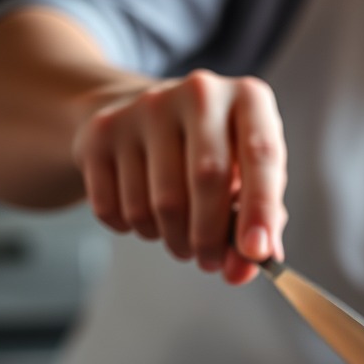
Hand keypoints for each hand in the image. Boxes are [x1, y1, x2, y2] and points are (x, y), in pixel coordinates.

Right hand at [72, 70, 287, 284]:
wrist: (149, 115)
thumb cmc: (217, 152)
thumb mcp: (250, 177)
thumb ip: (259, 224)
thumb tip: (241, 271)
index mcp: (248, 98)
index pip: (261, 154)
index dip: (261, 208)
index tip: (256, 252)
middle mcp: (198, 93)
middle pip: (206, 179)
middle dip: (211, 237)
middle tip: (211, 262)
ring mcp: (145, 108)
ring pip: (160, 203)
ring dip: (173, 239)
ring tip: (180, 234)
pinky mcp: (102, 131)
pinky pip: (116, 208)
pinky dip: (134, 229)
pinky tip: (146, 215)